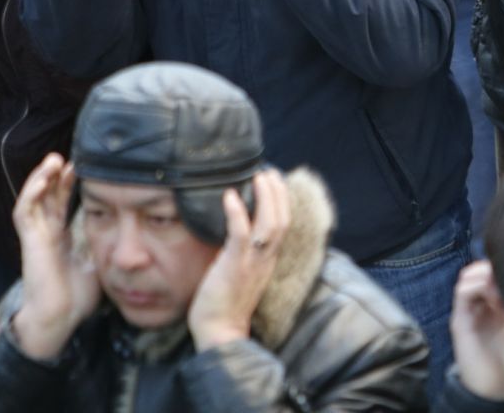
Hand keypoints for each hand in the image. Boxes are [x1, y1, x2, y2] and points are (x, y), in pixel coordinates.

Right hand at [9, 154, 101, 359]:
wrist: (60, 320)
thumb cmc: (77, 299)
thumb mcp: (98, 264)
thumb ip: (107, 248)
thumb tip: (130, 239)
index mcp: (60, 239)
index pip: (61, 204)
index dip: (69, 185)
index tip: (83, 167)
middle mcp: (47, 234)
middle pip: (47, 197)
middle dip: (55, 176)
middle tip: (68, 156)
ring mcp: (37, 237)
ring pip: (33, 199)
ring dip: (40, 178)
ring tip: (53, 159)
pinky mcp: (30, 242)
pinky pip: (24, 214)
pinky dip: (31, 194)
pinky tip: (42, 179)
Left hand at [188, 170, 290, 349]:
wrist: (220, 333)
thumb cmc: (224, 304)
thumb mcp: (240, 272)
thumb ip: (242, 252)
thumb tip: (232, 228)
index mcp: (269, 260)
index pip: (284, 225)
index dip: (282, 201)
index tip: (275, 182)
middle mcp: (266, 259)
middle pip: (283, 219)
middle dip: (278, 192)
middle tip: (269, 172)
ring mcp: (253, 263)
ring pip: (270, 223)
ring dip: (266, 196)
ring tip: (258, 176)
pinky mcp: (235, 266)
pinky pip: (240, 234)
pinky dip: (236, 213)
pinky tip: (229, 196)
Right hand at [451, 261, 503, 398]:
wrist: (500, 387)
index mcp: (491, 303)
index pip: (491, 269)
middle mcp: (477, 304)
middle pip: (479, 268)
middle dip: (495, 268)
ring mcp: (466, 311)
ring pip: (468, 275)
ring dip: (487, 276)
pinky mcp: (459, 321)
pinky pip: (462, 292)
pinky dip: (480, 288)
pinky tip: (497, 301)